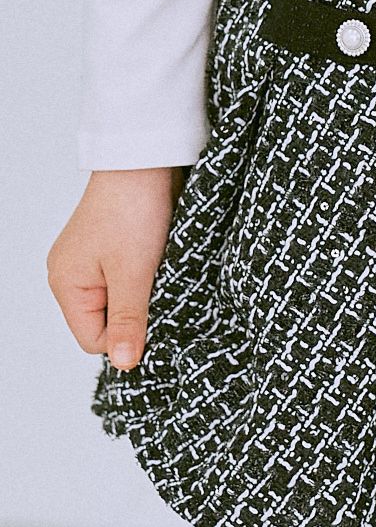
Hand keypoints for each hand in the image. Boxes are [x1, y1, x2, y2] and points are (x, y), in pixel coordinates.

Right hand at [46, 167, 185, 369]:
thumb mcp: (135, 274)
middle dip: (136, 316)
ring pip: (121, 304)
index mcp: (66, 284)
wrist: (145, 163)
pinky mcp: (112, 253)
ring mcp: (91, 264)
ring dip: (144, 298)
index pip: (93, 341)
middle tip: (157, 291)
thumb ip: (128, 321)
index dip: (127, 338)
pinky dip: (147, 281)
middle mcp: (72, 276)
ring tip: (158, 273)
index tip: (154, 318)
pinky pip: (129, 284)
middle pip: (106, 324)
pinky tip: (159, 266)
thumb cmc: (134, 212)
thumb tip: (123, 364)